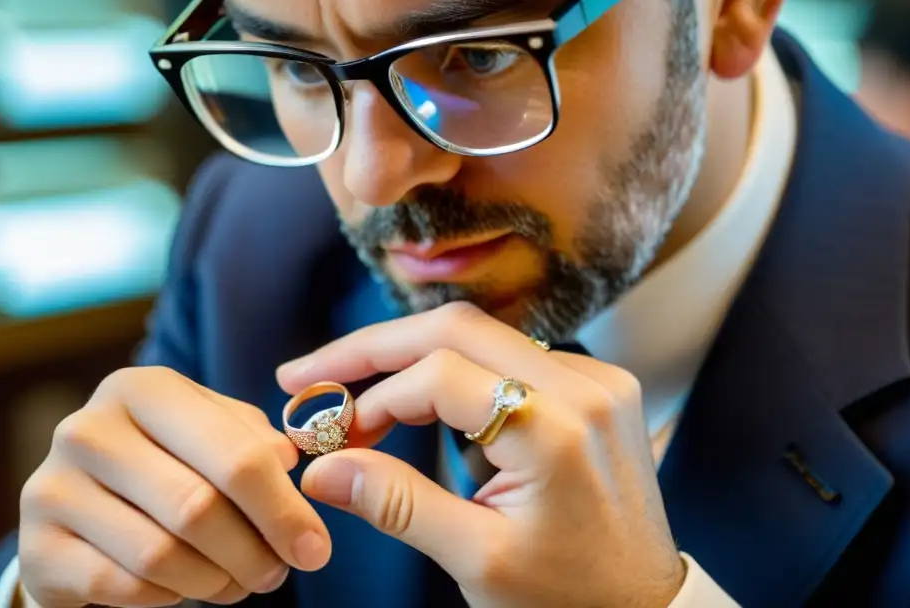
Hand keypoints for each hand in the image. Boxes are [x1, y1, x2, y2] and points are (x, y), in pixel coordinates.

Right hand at [18, 366, 331, 607]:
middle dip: (254, 551)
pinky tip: (184, 587)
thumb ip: (254, 440)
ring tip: (239, 581)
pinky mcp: (36, 548)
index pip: (234, 452)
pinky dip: (169, 597)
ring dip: (216, 580)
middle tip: (279, 573)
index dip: (283, 507)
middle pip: (198, 507)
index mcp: (142, 388)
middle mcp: (89, 428)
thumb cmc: (168, 464)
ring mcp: (52, 487)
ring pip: (162, 555)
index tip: (317, 548)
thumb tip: (288, 462)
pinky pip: (124, 588)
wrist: (82, 511)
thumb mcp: (212, 433)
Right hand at [277, 302, 683, 607]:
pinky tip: (416, 396)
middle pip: (456, 328)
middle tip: (313, 373)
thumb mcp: (477, 561)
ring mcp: (596, 379)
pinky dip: (453, 367)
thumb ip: (397, 504)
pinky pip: (508, 355)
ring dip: (409, 355)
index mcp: (557, 431)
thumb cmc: (569, 599)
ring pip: (479, 335)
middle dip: (374, 348)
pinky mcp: (596, 385)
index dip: (374, 399)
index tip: (336, 435)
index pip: (440, 377)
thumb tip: (322, 467)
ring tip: (354, 387)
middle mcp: (585, 386)